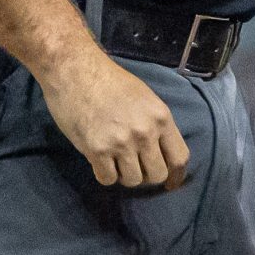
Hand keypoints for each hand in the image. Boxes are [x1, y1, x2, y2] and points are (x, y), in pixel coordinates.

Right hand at [41, 53, 188, 186]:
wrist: (75, 71)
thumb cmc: (110, 81)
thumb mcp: (145, 98)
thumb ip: (156, 125)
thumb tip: (161, 152)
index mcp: (161, 117)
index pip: (179, 158)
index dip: (176, 176)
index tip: (171, 184)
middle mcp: (145, 133)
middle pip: (157, 175)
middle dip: (147, 175)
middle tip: (134, 165)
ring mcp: (121, 143)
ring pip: (132, 180)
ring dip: (124, 175)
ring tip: (114, 159)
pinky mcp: (97, 150)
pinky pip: (107, 179)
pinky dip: (104, 174)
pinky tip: (99, 161)